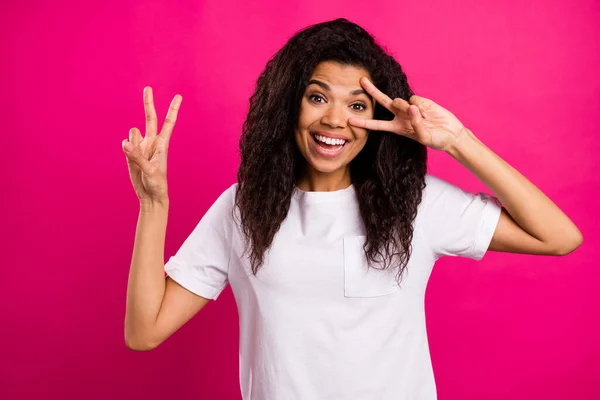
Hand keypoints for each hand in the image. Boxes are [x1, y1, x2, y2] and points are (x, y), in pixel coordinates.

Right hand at [122, 87, 181, 204]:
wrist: (150, 195)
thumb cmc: (156, 184)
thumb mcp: (149, 170)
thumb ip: (137, 156)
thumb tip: (125, 142)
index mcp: (162, 144)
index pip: (168, 123)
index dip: (173, 110)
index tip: (178, 96)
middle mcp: (152, 142)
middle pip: (150, 119)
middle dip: (148, 104)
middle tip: (148, 88)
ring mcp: (141, 147)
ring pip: (132, 134)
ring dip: (132, 142)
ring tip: (138, 160)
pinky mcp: (131, 153)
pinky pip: (125, 145)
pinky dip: (126, 150)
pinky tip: (131, 161)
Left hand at [348, 77, 466, 151]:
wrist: (451, 134)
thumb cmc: (435, 139)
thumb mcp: (423, 137)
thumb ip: (416, 123)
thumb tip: (411, 107)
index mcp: (397, 127)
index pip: (377, 125)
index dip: (364, 123)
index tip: (350, 121)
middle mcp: (400, 115)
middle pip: (383, 101)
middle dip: (372, 91)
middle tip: (361, 81)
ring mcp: (410, 107)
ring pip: (400, 102)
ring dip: (408, 110)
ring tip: (422, 119)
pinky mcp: (421, 101)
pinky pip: (415, 100)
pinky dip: (421, 108)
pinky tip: (429, 114)